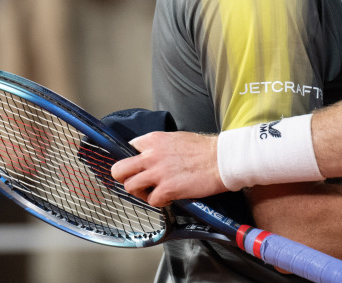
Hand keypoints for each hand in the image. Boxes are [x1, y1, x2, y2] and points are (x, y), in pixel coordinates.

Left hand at [111, 131, 226, 206]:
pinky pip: (151, 201)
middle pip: (118, 170)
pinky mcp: (167, 189)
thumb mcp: (177, 139)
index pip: (128, 149)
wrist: (223, 159)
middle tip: (138, 182)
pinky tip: (170, 198)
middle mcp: (151, 155)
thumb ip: (160, 147)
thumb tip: (152, 157)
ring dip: (141, 193)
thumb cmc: (205, 149)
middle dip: (125, 178)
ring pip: (130, 187)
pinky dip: (159, 202)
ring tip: (155, 192)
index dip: (133, 161)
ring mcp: (158, 173)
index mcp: (153, 139)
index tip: (139, 167)